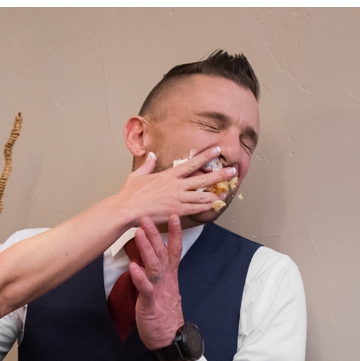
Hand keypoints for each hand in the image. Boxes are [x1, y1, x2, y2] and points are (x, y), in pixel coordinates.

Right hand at [112, 147, 227, 230]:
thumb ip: (147, 165)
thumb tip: (151, 155)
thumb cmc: (130, 194)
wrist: (126, 209)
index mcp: (167, 175)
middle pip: (202, 178)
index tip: (217, 149)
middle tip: (233, 171)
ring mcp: (177, 198)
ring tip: (226, 191)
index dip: (206, 155)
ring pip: (202, 195)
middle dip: (219, 175)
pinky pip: (196, 208)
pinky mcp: (176, 211)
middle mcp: (175, 186)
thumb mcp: (137, 175)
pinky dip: (206, 207)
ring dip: (215, 193)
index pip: (191, 163)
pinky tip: (214, 205)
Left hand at [124, 212, 185, 355]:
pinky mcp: (150, 304)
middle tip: (147, 217)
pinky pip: (146, 288)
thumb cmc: (163, 312)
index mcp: (170, 276)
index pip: (174, 251)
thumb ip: (157, 272)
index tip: (172, 216)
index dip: (174, 234)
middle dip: (155, 235)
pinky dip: (140, 277)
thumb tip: (147, 257)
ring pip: (154, 266)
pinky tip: (133, 266)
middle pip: (162, 253)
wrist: (169, 338)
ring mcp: (159, 291)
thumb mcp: (161, 288)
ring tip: (138, 233)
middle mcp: (166, 280)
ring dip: (146, 249)